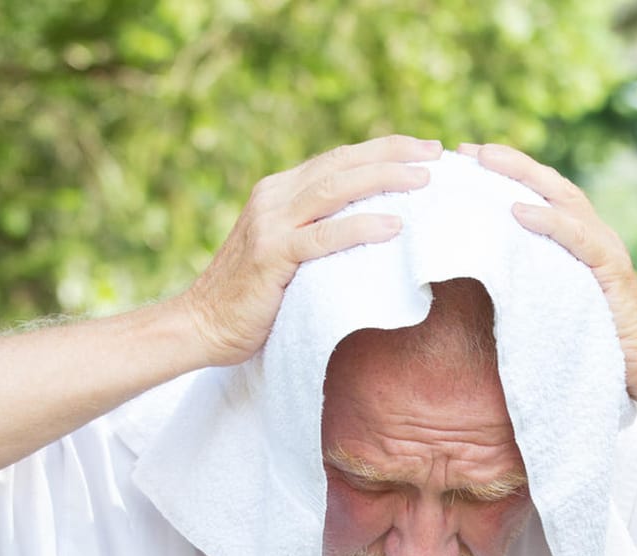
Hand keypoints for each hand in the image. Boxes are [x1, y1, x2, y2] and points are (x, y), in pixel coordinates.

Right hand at [179, 135, 442, 366]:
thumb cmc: (254, 298)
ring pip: (335, 188)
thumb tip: (375, 228)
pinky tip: (393, 226)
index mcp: (279, 190)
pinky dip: (360, 227)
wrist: (201, 325)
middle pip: (341, 163)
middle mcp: (274, 197)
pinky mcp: (271, 256)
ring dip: (383, 179)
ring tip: (424, 181)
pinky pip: (323, 236)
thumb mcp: (289, 252)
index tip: (425, 149)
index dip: (383, 149)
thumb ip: (318, 231)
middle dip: (392, 154)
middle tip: (435, 154)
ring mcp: (270, 224)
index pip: (338, 159)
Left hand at [460, 142, 636, 404]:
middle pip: (551, 185)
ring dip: (523, 176)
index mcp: (584, 241)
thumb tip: (492, 276)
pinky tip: (518, 210)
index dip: (511, 174)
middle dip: (510, 163)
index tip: (471, 160)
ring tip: (487, 161)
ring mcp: (606, 250)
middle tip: (469, 149)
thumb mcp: (561, 303)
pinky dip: (548, 221)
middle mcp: (596, 236)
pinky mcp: (611, 271)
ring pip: (563, 199)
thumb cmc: (604, 342)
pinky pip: (577, 238)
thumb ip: (538, 281)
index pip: (545, 196)